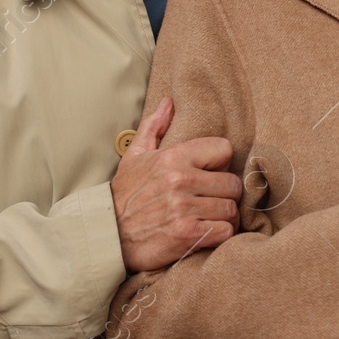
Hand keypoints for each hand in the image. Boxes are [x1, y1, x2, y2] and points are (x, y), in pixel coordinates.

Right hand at [111, 97, 243, 271]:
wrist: (104, 236)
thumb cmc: (123, 196)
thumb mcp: (134, 157)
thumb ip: (154, 128)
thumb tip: (169, 102)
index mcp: (172, 158)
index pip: (224, 149)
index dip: (220, 163)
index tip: (210, 173)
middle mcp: (180, 180)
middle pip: (233, 183)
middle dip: (225, 194)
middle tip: (211, 200)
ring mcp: (185, 209)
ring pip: (231, 209)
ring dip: (223, 216)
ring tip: (208, 217)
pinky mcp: (188, 235)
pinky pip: (225, 230)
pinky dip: (220, 234)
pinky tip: (206, 232)